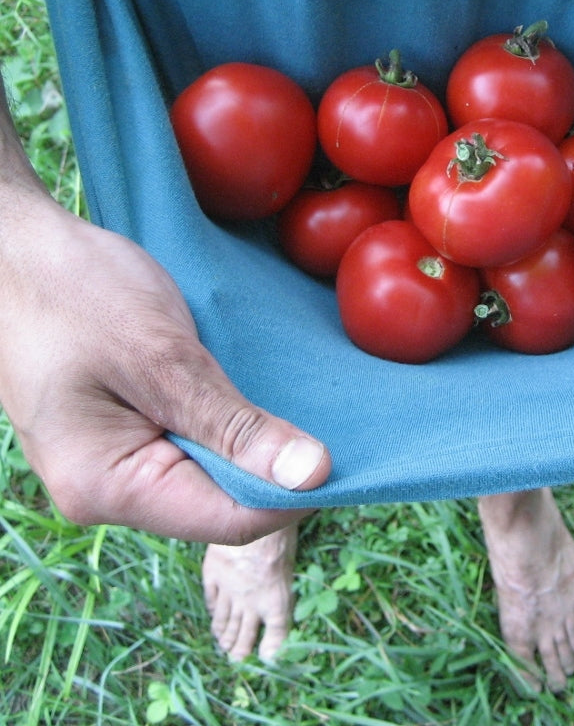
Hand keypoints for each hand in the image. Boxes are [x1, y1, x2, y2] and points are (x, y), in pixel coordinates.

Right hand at [0, 196, 330, 542]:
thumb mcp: (165, 359)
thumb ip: (236, 427)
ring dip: (250, 441)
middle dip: (272, 466)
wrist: (18, 251)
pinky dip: (225, 424)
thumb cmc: (77, 294)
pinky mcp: (122, 434)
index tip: (342, 454)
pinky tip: (247, 391)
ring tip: (286, 396)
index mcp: (108, 486)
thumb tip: (311, 476)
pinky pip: (188, 446)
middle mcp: (108, 491)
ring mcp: (112, 464)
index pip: (230, 521)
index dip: (294, 495)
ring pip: (208, 475)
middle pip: (220, 503)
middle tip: (322, 414)